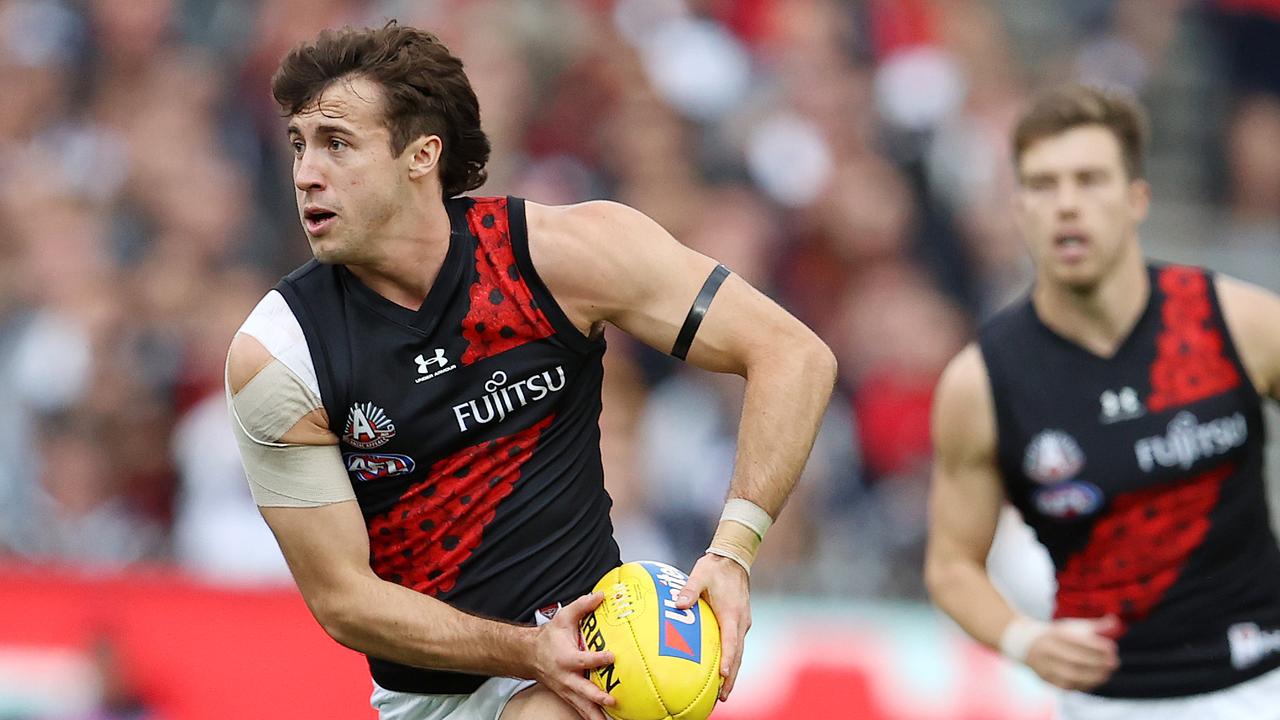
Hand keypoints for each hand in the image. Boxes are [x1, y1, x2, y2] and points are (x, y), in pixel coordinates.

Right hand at [530, 592, 616, 719]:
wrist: (529, 655)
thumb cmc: (549, 637)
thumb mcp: (563, 618)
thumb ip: (582, 606)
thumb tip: (601, 595)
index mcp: (565, 658)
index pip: (582, 660)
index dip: (597, 658)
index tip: (611, 656)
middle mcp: (566, 677)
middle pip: (582, 690)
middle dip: (597, 696)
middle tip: (612, 699)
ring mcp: (567, 690)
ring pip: (582, 706)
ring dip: (595, 715)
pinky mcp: (569, 697)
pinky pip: (581, 710)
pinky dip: (592, 717)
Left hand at [674, 553, 750, 701]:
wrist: (734, 558)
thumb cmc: (715, 567)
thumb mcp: (700, 574)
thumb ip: (689, 589)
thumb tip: (678, 604)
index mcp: (731, 613)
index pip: (731, 641)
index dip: (728, 659)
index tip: (724, 676)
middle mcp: (740, 621)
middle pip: (738, 655)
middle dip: (731, 678)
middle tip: (721, 698)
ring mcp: (742, 623)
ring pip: (739, 652)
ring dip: (733, 673)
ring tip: (722, 693)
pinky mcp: (739, 622)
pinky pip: (736, 645)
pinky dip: (732, 660)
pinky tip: (723, 671)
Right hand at [1025, 615, 1120, 690]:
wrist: (1026, 644)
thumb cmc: (1058, 635)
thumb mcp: (1073, 626)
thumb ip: (1095, 626)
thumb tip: (1116, 622)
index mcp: (1056, 634)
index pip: (1078, 640)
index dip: (1097, 645)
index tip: (1112, 648)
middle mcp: (1048, 649)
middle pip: (1075, 659)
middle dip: (1098, 662)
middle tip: (1114, 663)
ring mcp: (1045, 665)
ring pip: (1070, 675)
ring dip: (1092, 676)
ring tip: (1106, 674)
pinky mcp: (1045, 678)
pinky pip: (1066, 685)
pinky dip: (1082, 685)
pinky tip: (1094, 681)